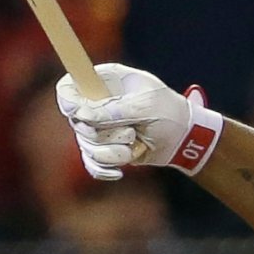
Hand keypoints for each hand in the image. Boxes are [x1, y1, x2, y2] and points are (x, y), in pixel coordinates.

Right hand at [55, 63, 220, 182]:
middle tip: (130, 133)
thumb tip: (81, 115)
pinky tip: (120, 171)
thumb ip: (114, 110)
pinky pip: (92, 163)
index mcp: (105, 82)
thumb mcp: (146, 107)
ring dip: (112, 152)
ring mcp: (100, 128)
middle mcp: (97, 104)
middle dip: (104, 134)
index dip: (69, 101)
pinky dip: (105, 169)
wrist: (184, 139)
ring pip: (86, 145)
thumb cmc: (170, 114)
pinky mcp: (105, 149)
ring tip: (135, 146)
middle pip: (77, 122)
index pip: (69, 87)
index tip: (79, 114)